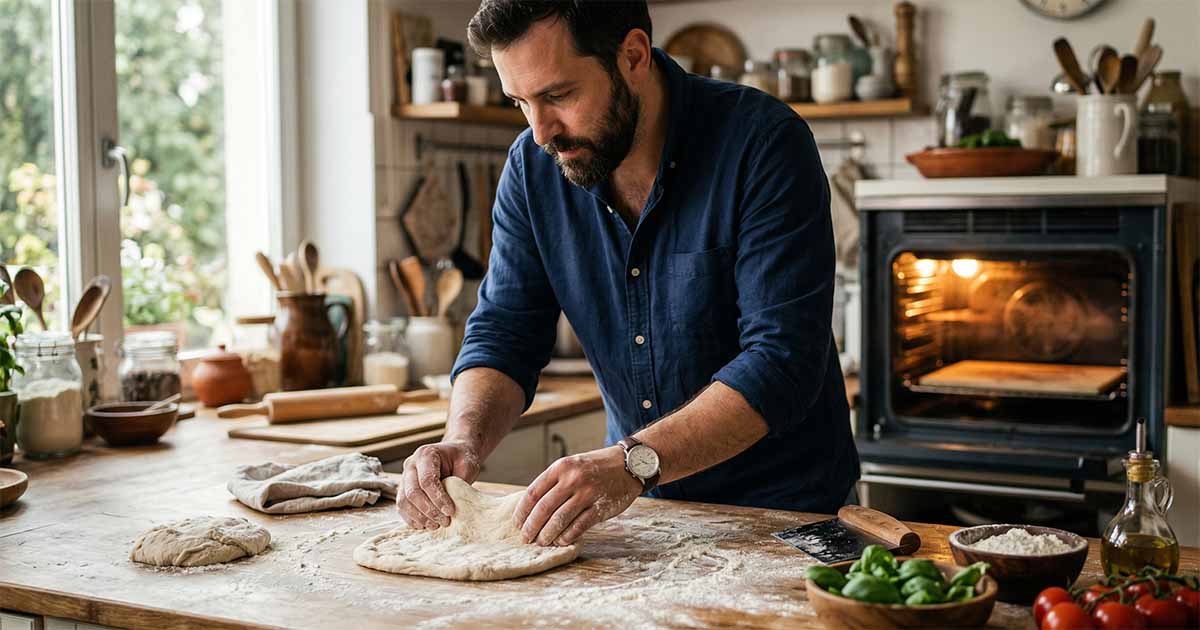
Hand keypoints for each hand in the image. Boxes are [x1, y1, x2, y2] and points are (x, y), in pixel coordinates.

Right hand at [397, 440, 480, 529]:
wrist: (454, 453)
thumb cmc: (462, 458)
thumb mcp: (467, 465)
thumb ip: (459, 483)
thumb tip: (454, 506)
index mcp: (426, 454)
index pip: (427, 480)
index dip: (438, 498)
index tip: (450, 511)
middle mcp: (411, 464)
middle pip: (412, 492)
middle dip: (429, 510)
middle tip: (445, 521)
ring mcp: (404, 476)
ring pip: (404, 501)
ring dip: (419, 517)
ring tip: (435, 525)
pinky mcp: (403, 488)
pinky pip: (402, 506)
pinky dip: (412, 518)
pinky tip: (425, 525)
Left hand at [513, 445, 641, 546]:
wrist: (629, 464)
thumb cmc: (596, 467)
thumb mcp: (572, 466)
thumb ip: (554, 482)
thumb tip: (533, 508)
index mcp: (561, 467)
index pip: (533, 493)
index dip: (522, 512)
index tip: (517, 524)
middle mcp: (572, 479)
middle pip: (543, 509)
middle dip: (531, 527)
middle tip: (526, 539)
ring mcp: (587, 493)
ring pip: (559, 520)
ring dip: (547, 535)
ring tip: (542, 542)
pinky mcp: (600, 507)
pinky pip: (579, 526)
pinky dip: (567, 536)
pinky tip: (561, 541)